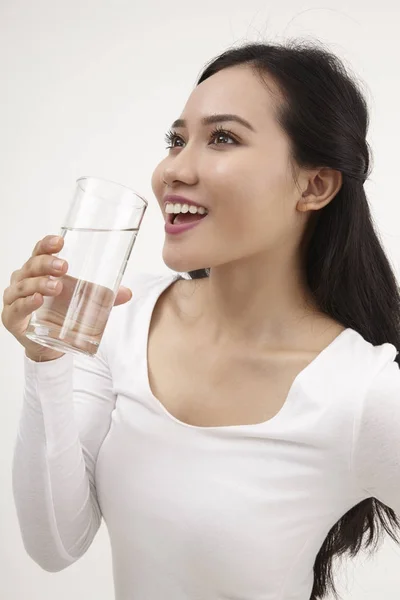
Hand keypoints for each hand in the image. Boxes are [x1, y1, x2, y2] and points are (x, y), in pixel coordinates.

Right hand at [1, 234, 132, 361]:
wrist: (50, 344)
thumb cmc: (61, 314)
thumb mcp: (84, 302)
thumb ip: (104, 298)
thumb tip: (128, 293)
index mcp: (39, 270)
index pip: (40, 251)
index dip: (47, 244)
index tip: (60, 242)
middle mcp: (24, 280)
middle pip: (31, 265)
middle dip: (46, 263)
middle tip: (64, 266)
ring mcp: (15, 298)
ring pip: (24, 285)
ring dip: (39, 283)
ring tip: (56, 286)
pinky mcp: (12, 318)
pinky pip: (17, 307)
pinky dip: (26, 302)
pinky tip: (37, 300)